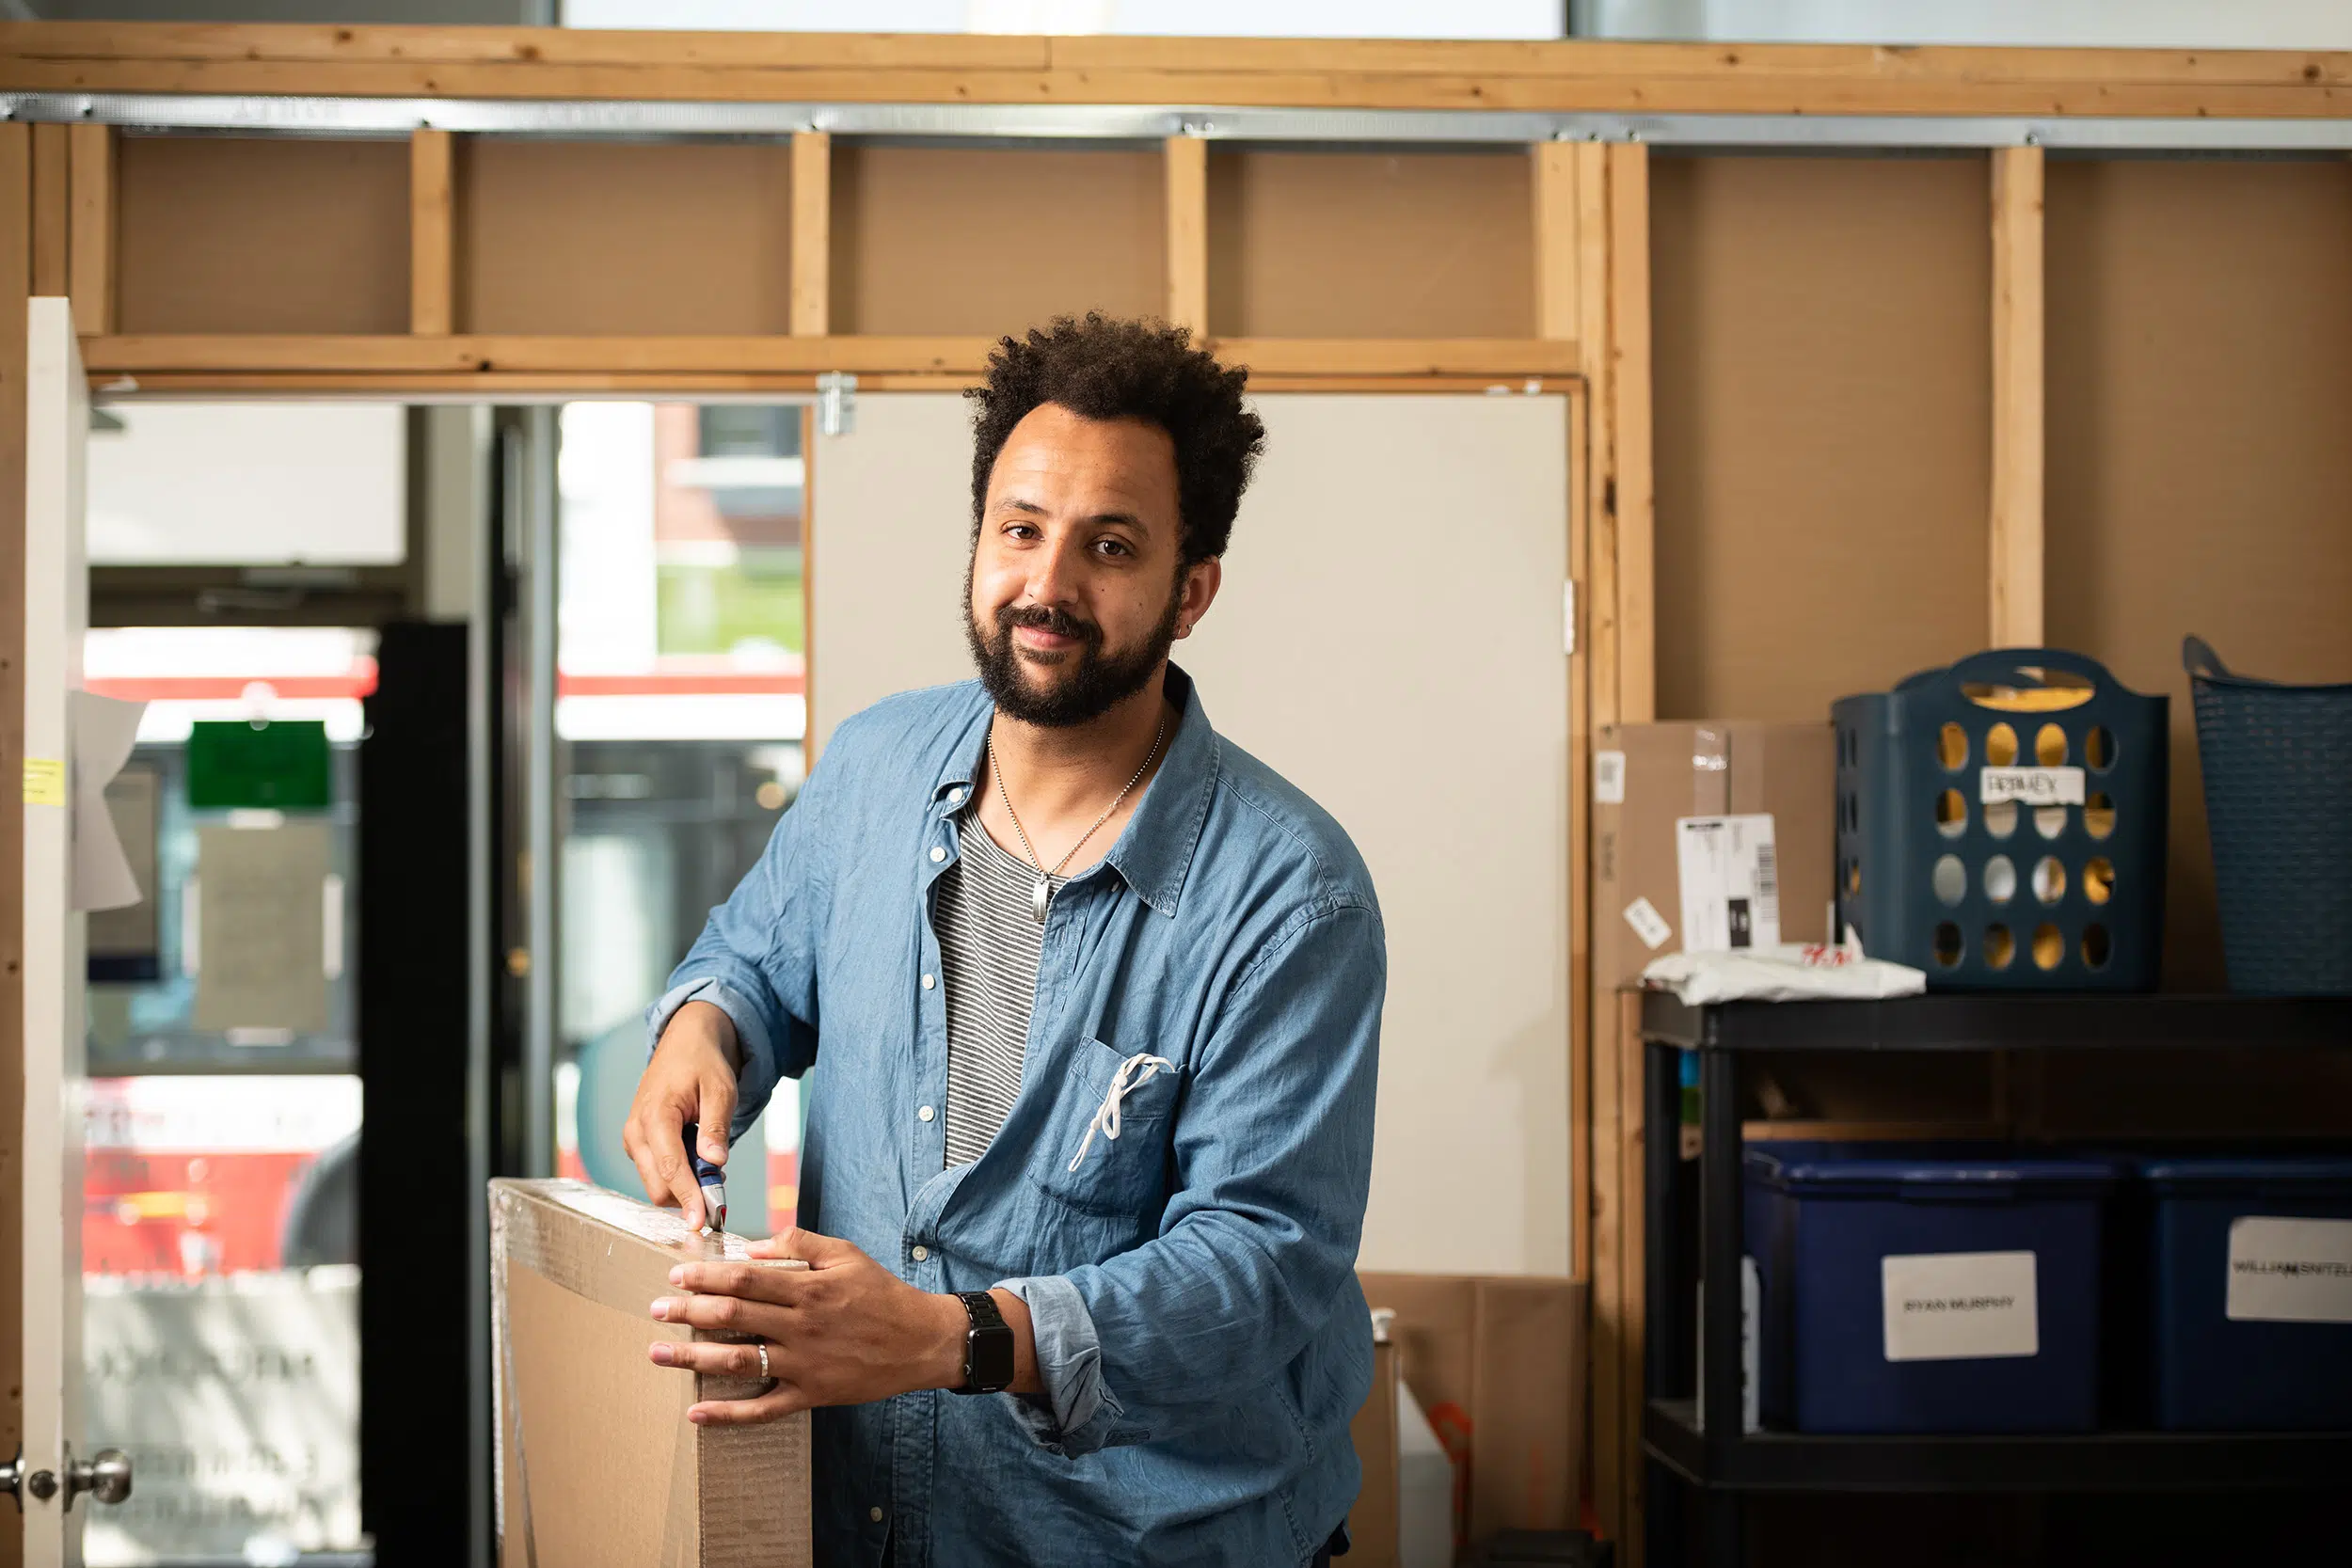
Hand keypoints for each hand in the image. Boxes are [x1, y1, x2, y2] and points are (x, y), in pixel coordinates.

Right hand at [623, 1000, 740, 1228]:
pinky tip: (698, 1158)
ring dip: (685, 1186)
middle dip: (688, 1196)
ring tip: (711, 1161)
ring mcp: (634, 1140)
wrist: (685, 1043)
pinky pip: (657, 1173)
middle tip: (721, 1188)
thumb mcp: (721, 1088)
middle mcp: (636, 1132)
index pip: (669, 1168)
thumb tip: (715, 1162)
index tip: (701, 1222)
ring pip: (656, 1184)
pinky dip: (679, 1176)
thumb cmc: (703, 1062)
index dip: (687, 1198)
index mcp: (655, 1115)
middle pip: (658, 1186)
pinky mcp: (639, 1145)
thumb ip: (716, 1125)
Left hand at [645, 1228, 970, 1424]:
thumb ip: (798, 1245)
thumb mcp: (846, 1254)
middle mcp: (800, 1327)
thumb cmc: (882, 1293)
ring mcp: (804, 1365)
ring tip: (658, 1353)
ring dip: (693, 1357)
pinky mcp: (811, 1394)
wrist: (922, 1341)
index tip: (677, 1275)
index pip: (745, 1280)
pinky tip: (697, 1413)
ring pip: (738, 1362)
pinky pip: (763, 1409)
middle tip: (656, 1309)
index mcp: (808, 1289)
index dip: (706, 1277)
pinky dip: (728, 1413)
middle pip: (733, 1318)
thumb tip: (749, 1248)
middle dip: (688, 1312)